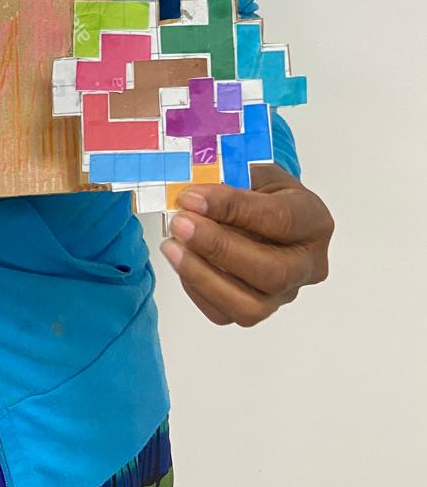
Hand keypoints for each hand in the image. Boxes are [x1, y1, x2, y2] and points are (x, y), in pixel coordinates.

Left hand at [159, 163, 333, 325]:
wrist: (263, 209)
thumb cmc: (260, 189)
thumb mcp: (253, 171)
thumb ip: (229, 182)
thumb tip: (191, 198)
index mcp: (314, 222)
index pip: (279, 219)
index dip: (232, 209)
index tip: (192, 197)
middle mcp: (308, 265)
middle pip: (272, 272)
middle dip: (218, 249)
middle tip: (180, 224)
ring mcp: (285, 294)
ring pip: (250, 306)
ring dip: (203, 276)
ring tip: (172, 246)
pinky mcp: (258, 309)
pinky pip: (225, 314)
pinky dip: (196, 289)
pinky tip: (181, 261)